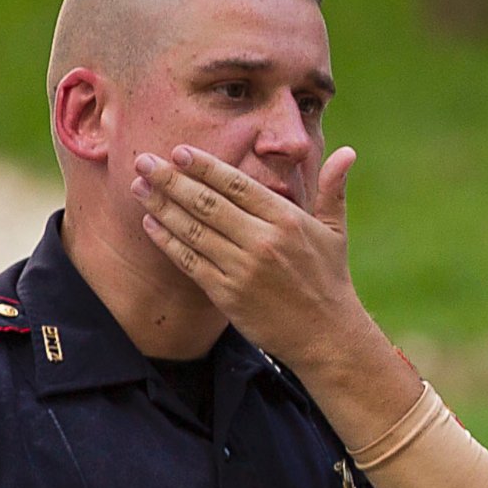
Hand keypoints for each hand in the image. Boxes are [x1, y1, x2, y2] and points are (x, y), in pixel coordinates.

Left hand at [134, 144, 370, 374]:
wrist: (327, 336)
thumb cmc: (330, 279)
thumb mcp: (334, 231)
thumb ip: (332, 189)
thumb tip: (347, 153)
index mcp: (287, 220)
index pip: (237, 185)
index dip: (204, 166)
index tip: (178, 152)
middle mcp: (262, 241)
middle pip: (207, 203)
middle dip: (171, 180)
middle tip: (144, 161)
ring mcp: (243, 269)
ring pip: (193, 230)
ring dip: (162, 207)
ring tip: (139, 188)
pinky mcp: (227, 294)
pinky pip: (190, 262)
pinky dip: (168, 241)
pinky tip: (151, 224)